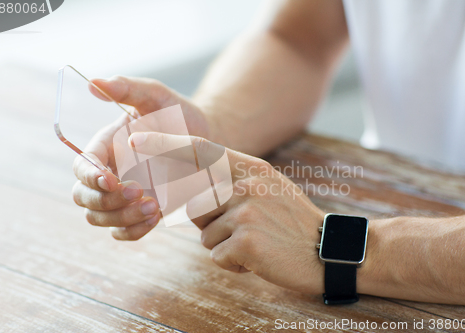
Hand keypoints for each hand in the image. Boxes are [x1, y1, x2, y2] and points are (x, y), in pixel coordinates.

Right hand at [72, 76, 216, 239]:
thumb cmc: (178, 114)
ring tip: (154, 206)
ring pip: (99, 218)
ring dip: (121, 217)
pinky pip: (122, 231)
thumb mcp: (157, 97)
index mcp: (106, 146)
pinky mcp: (137, 212)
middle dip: (104, 201)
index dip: (90, 175)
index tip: (111, 179)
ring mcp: (122, 196)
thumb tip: (94, 83)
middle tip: (138, 192)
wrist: (206, 140)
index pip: (82, 165)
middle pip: (83, 197)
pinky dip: (132, 230)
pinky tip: (156, 217)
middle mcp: (109, 172)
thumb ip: (128, 89)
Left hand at [129, 132, 325, 293]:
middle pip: (194, 202)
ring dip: (223, 244)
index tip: (137, 138)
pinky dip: (233, 262)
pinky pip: (216, 254)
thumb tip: (193, 192)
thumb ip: (233, 183)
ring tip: (255, 242)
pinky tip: (258, 257)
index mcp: (251, 168)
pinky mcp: (244, 240)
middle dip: (209, 222)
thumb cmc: (292, 222)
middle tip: (244, 228)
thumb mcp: (268, 188)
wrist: (327, 252)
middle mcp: (246, 183)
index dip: (166, 144)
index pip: (201, 150)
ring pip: (204, 232)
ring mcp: (245, 210)